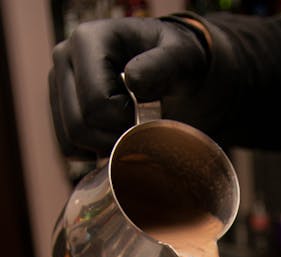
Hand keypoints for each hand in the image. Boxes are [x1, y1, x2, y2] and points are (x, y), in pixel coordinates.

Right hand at [49, 16, 213, 158]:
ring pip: (69, 142)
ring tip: (131, 134)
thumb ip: (163, 66)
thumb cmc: (179, 63)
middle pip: (78, 126)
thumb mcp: (182, 58)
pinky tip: (116, 140)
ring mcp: (58, 83)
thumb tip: (133, 82)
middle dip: (115, 140)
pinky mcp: (59, 107)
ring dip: (104, 149)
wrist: (173, 70)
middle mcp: (64, 57)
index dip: (125, 124)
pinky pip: (66, 148)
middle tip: (142, 133)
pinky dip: (92, 154)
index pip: (96, 104)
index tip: (149, 118)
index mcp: (88, 39)